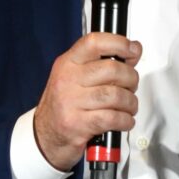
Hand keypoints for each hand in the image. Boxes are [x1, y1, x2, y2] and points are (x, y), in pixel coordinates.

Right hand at [32, 32, 142, 171]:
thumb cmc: (64, 104)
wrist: (45, 135)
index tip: (132, 49)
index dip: (119, 43)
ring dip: (130, 102)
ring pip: (115, 95)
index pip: (94, 43)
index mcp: (68, 63)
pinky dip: (125, 120)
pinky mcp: (77, 124)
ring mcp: (70, 102)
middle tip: (131, 86)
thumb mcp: (76, 77)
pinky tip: (124, 120)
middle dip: (131, 79)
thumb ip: (102, 63)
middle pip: (112, 70)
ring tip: (129, 106)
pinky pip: (112, 118)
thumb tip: (133, 51)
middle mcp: (67, 79)